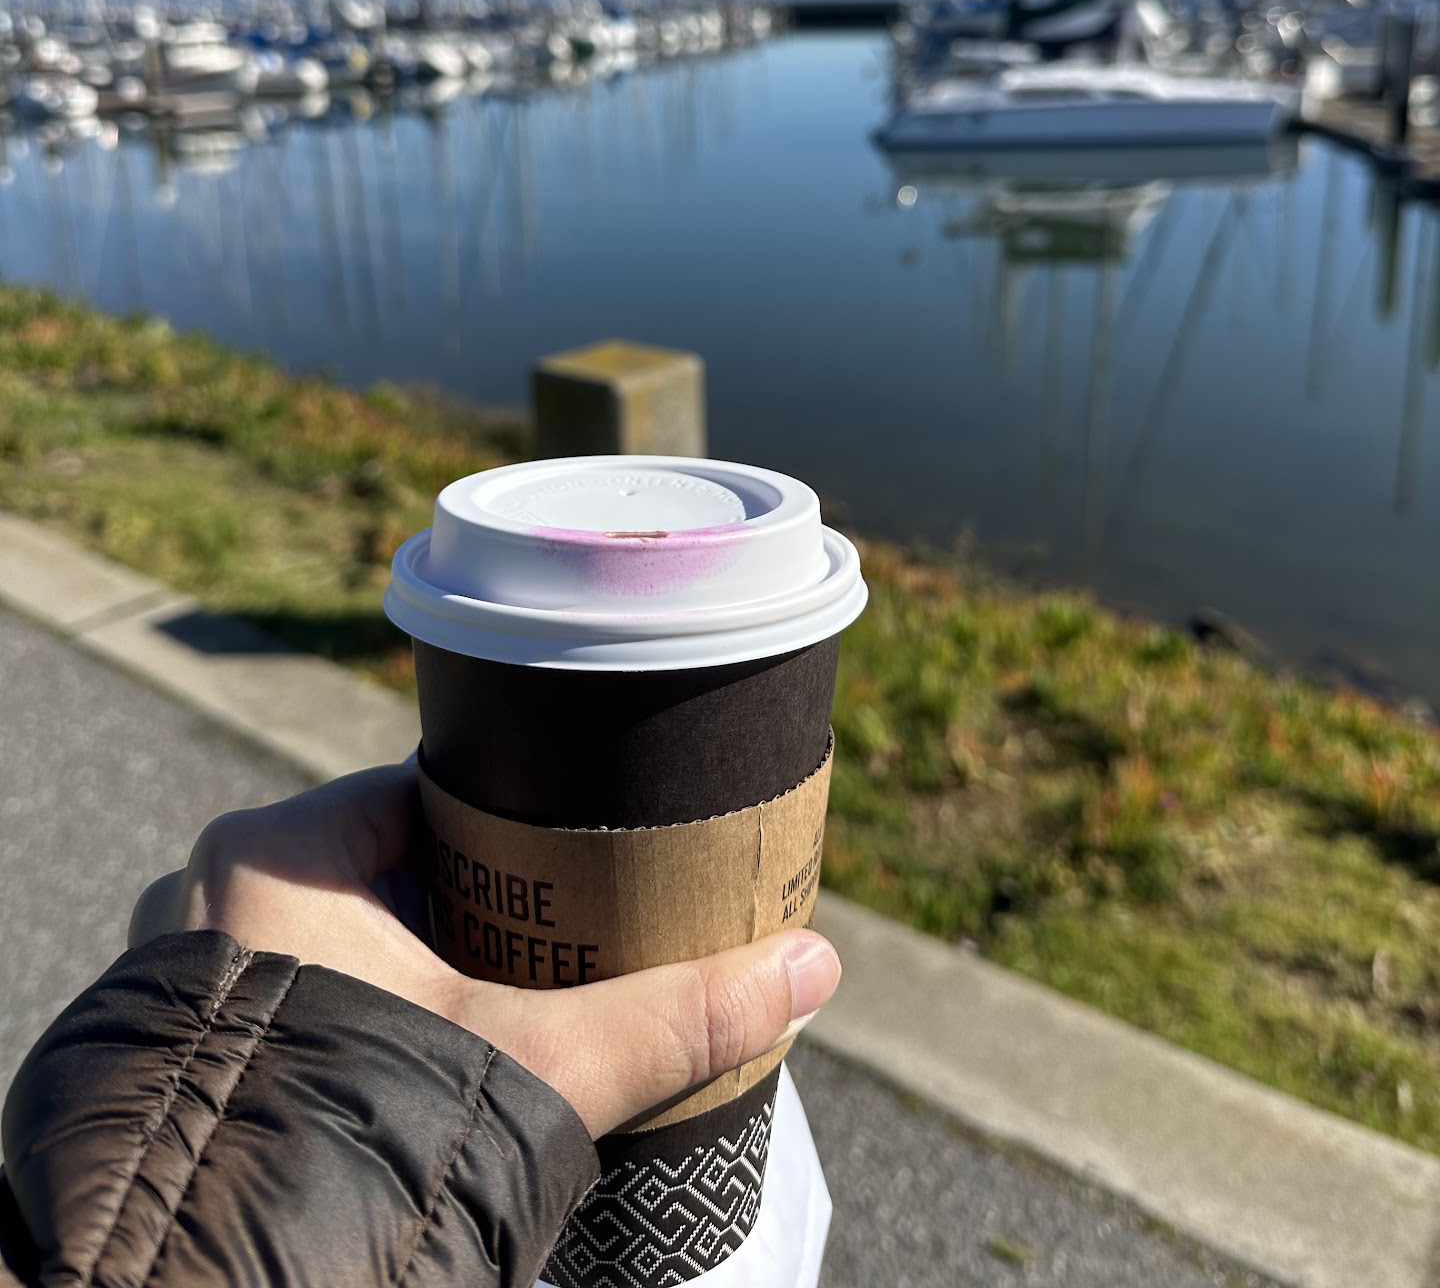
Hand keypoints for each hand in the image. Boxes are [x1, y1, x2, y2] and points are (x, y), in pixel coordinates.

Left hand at [128, 763, 840, 1138]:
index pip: (425, 794)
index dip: (515, 826)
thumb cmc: (360, 1145)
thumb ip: (672, 1014)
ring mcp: (189, 974)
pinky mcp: (182, 1051)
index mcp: (279, 853)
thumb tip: (811, 966)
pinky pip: (291, 998)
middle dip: (469, 909)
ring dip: (410, 970)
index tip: (581, 862)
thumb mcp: (537, 1063)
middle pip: (384, 869)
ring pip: (338, 942)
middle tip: (559, 944)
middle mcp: (212, 896)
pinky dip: (355, 1019)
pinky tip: (419, 1062)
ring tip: (504, 1006)